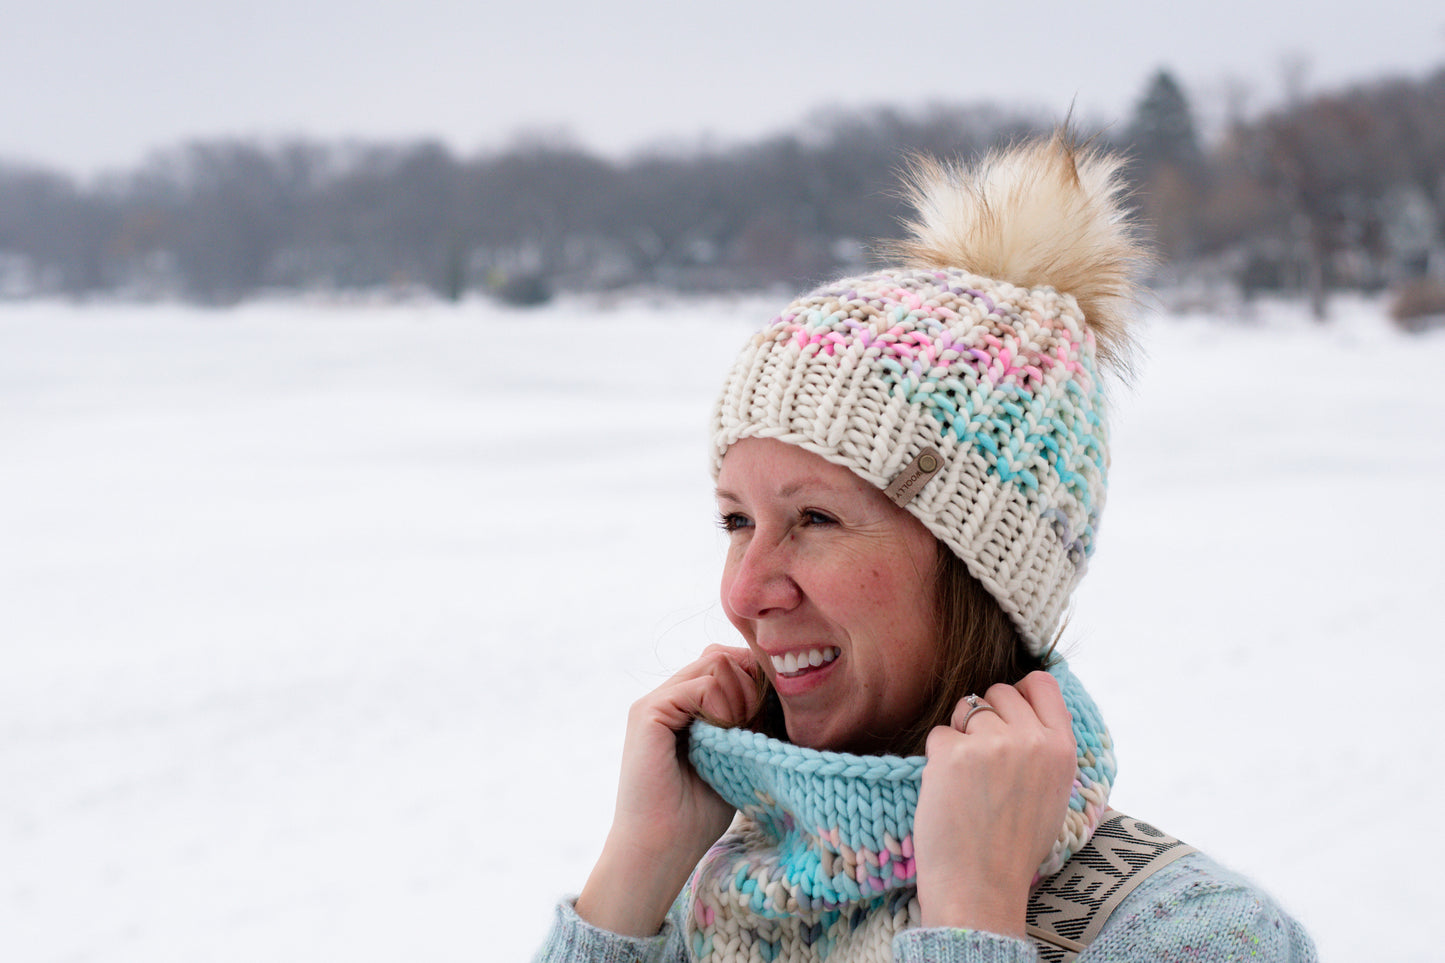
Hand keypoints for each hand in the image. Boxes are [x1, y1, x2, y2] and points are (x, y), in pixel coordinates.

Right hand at [576, 645, 761, 935]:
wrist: (661, 848)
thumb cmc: (698, 814)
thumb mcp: (735, 757)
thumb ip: (747, 721)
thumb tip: (778, 690)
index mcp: (682, 705)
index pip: (725, 662)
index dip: (754, 680)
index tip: (771, 714)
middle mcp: (665, 696)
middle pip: (722, 656)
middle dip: (751, 683)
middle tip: (759, 723)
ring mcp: (653, 702)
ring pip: (715, 663)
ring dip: (742, 695)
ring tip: (743, 732)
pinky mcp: (648, 712)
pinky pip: (702, 685)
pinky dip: (725, 705)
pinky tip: (728, 735)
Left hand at [913, 671, 1076, 936]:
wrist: (980, 888)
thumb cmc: (1013, 847)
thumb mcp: (1052, 793)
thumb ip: (1045, 748)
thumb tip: (1026, 705)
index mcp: (1062, 749)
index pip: (1042, 684)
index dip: (1020, 691)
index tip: (1007, 711)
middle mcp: (1032, 740)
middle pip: (999, 691)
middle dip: (985, 716)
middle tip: (982, 760)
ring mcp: (992, 743)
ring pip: (966, 708)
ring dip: (959, 736)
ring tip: (967, 780)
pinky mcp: (954, 752)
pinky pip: (939, 734)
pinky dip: (937, 758)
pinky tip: (949, 791)